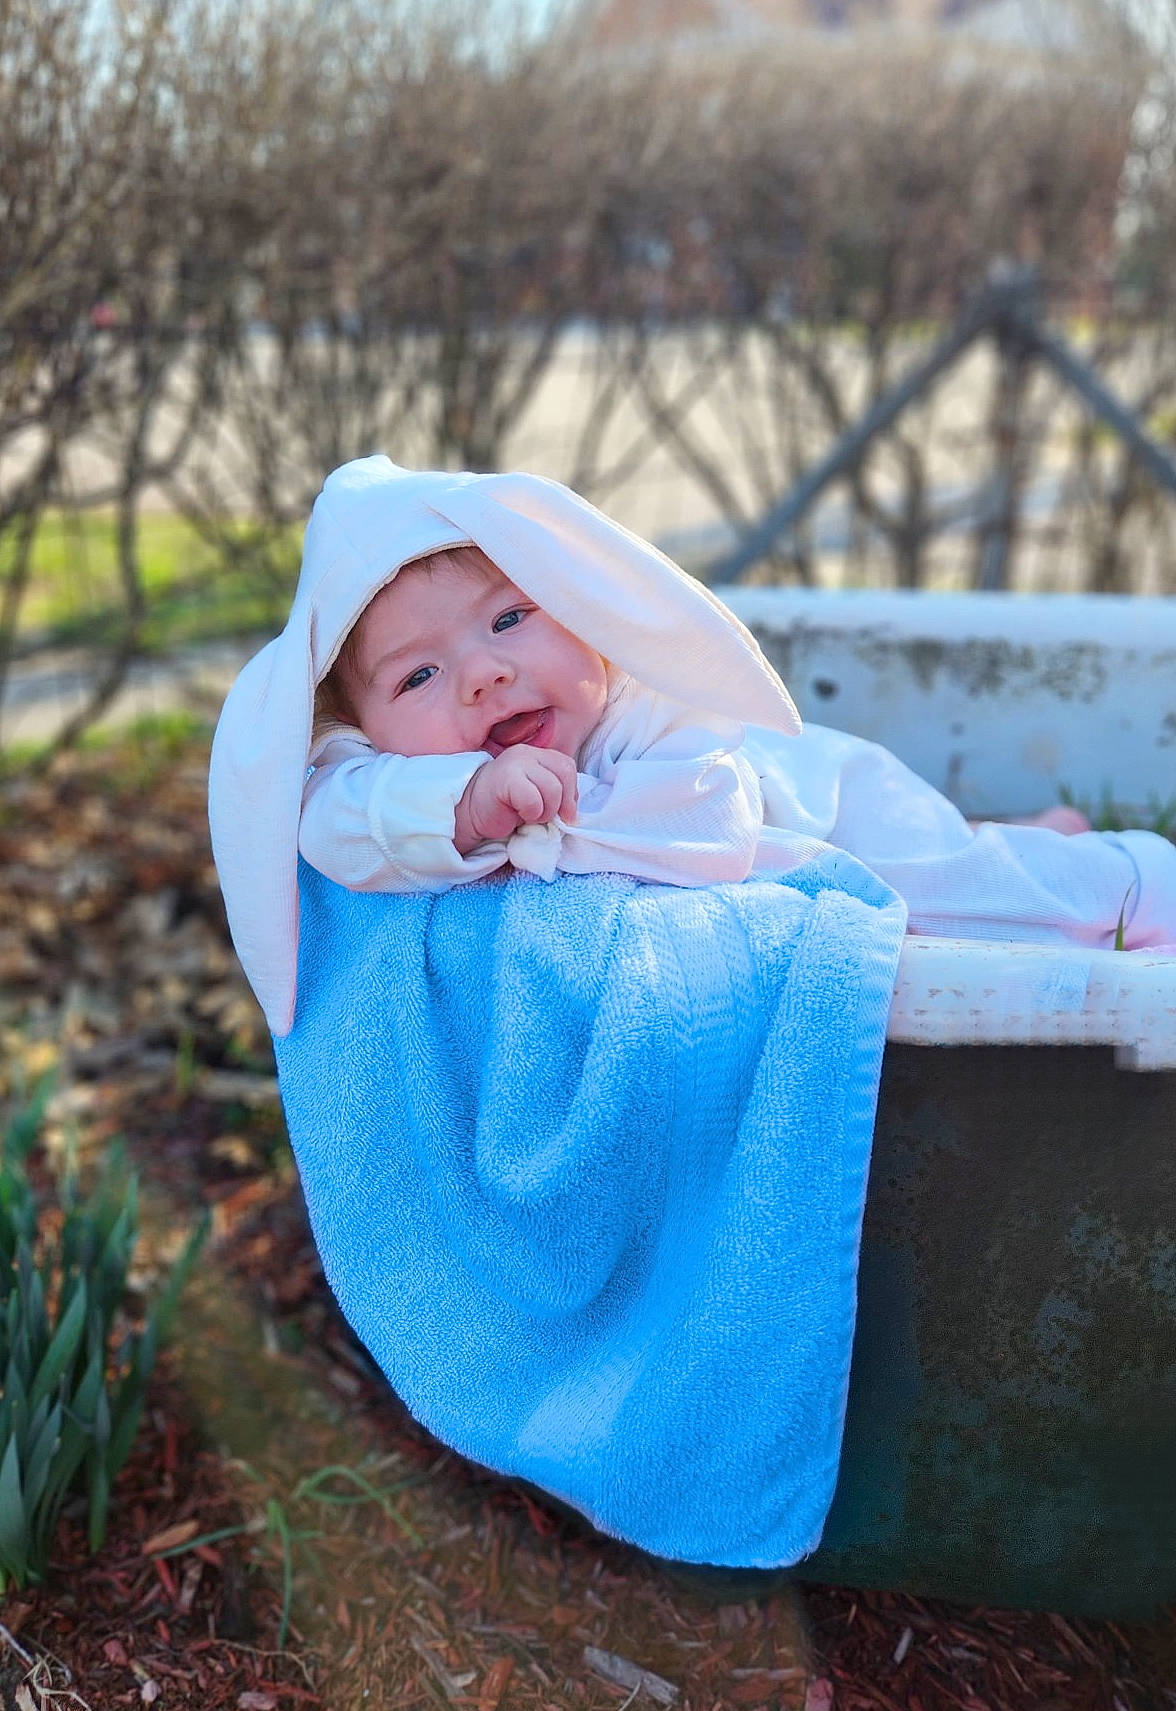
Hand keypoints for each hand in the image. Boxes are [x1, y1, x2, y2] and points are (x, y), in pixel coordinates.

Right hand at [454, 746, 577, 852]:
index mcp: (537, 754)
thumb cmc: (504, 807)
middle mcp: (527, 754)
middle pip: (564, 775)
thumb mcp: (537, 795)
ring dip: (545, 811)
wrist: (468, 812)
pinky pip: (534, 800)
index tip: (564, 813)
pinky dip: (531, 813)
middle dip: (562, 803)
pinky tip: (518, 815)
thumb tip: (573, 810)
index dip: (571, 793)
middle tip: (546, 817)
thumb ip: (556, 792)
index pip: (567, 767)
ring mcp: (515, 763)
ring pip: (552, 789)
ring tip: (529, 815)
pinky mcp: (505, 779)